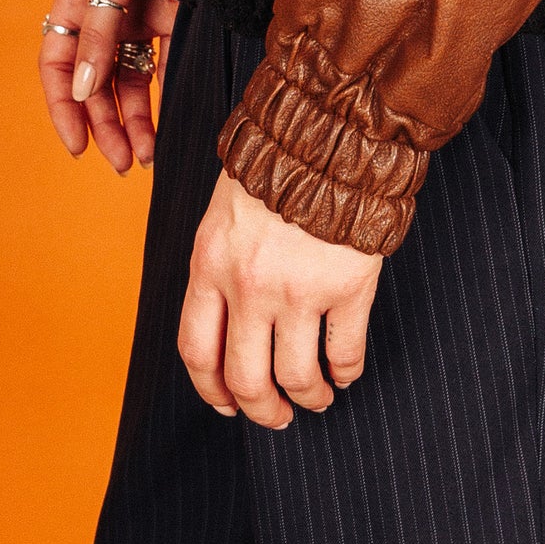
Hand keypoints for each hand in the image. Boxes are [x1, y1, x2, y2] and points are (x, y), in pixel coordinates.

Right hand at [39, 0, 178, 175]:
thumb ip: (99, 34)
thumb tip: (83, 91)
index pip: (58, 64)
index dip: (63, 107)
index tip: (77, 146)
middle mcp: (102, 14)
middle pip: (94, 82)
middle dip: (104, 125)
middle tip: (122, 162)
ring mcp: (136, 18)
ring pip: (128, 82)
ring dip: (134, 121)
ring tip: (147, 157)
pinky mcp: (170, 20)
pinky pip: (161, 67)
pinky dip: (163, 98)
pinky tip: (167, 126)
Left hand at [178, 171, 381, 427]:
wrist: (330, 126)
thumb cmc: (275, 162)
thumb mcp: (224, 211)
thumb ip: (219, 263)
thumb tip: (222, 320)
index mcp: (211, 264)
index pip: (197, 350)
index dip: (211, 390)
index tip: (227, 405)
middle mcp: (249, 285)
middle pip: (246, 377)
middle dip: (262, 409)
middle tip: (276, 417)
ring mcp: (299, 289)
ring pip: (296, 375)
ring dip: (308, 398)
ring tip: (317, 399)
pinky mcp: (347, 286)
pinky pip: (345, 352)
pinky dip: (346, 373)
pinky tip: (347, 373)